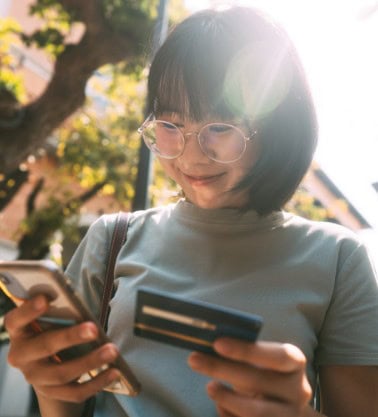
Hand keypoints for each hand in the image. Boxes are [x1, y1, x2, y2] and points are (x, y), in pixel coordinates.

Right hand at [4, 295, 120, 403]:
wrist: (45, 363)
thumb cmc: (50, 329)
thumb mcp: (48, 319)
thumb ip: (59, 310)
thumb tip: (82, 302)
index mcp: (19, 331)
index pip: (16, 320)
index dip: (29, 310)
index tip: (44, 300)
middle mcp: (22, 356)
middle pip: (45, 346)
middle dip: (70, 337)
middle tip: (94, 329)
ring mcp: (35, 377)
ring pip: (62, 373)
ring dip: (90, 361)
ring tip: (112, 351)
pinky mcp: (51, 393)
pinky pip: (74, 392)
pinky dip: (96, 382)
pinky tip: (113, 372)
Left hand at [188, 338, 312, 416]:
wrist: (284, 406)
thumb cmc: (266, 374)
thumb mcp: (260, 360)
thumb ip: (243, 352)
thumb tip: (208, 341)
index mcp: (295, 363)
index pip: (277, 355)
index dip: (247, 350)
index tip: (217, 343)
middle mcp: (298, 390)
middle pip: (258, 381)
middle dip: (222, 369)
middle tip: (194, 359)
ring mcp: (290, 415)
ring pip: (256, 412)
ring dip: (226, 398)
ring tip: (210, 387)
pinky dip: (228, 413)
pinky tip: (220, 404)